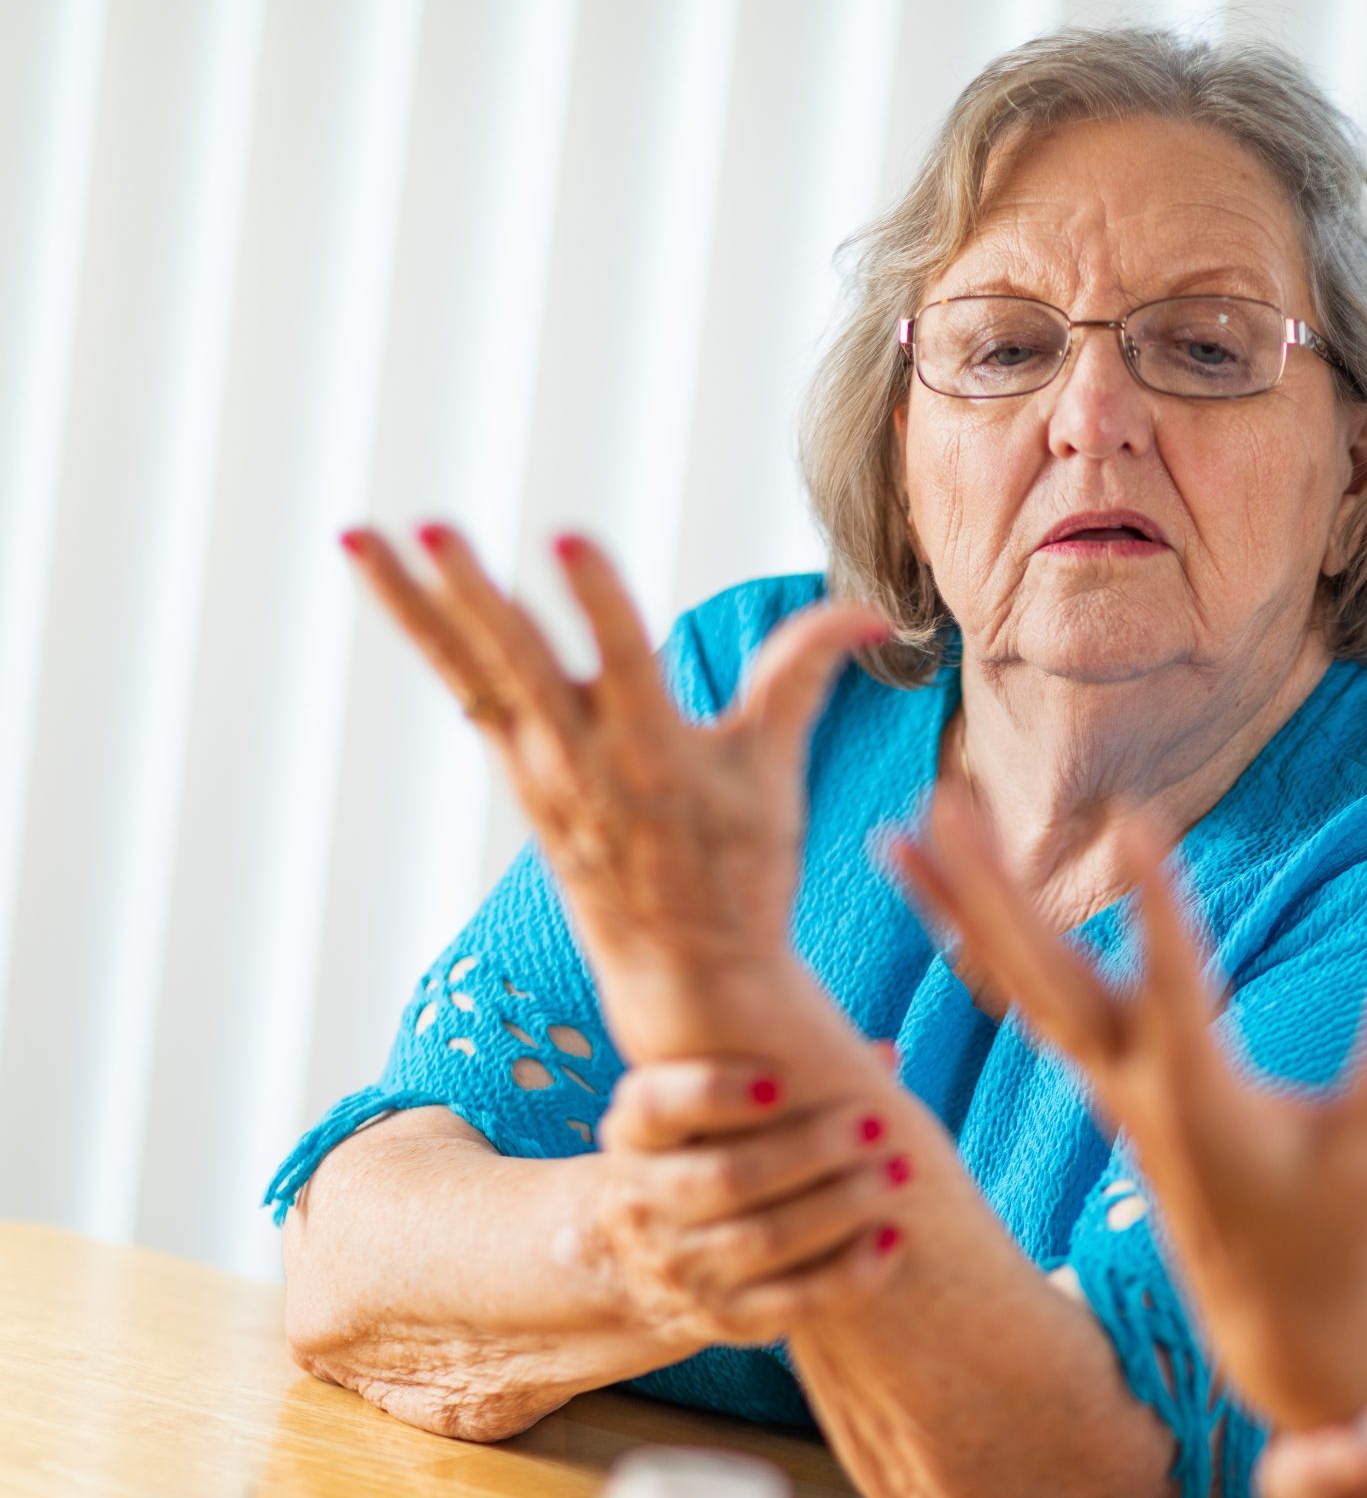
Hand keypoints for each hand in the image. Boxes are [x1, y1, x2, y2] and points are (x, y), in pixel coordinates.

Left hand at [339, 521, 887, 1059]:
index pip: (623, 662)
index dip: (598, 599)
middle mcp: (581, 762)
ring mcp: (538, 768)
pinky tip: (389, 575)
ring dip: (415, 600)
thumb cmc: (742, 870)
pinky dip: (426, 631)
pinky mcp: (518, 770)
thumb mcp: (777, 774)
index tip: (568, 536)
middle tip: (436, 526)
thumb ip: (806, 674)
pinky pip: (464, 686)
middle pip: (517, 663)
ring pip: (469, 668)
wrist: (683, 971)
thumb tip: (875, 613)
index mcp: (653, 757)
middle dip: (474, 594)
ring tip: (361, 532)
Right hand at [589, 1056, 914, 1345]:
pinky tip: (893, 1239)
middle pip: (727, 1177)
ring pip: (764, 1240)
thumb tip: (884, 1055)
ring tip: (900, 1173)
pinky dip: (847, 1274)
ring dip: (841, 1206)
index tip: (780, 1081)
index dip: (713, 1092)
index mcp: (637, 1137)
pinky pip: (791, 1303)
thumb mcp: (709, 1114)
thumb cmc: (708, 1155)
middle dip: (810, 1148)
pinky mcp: (722, 1318)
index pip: (656, 1108)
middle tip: (877, 1124)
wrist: (646, 1265)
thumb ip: (780, 1075)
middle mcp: (643, 1204)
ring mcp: (680, 1269)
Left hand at [889, 783, 1366, 1428]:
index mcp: (1199, 1100)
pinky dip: (979, 948)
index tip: (1136, 817)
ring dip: (961, 909)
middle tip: (941, 805)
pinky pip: (1026, 1003)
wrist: (1277, 1322)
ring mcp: (1109, 1086)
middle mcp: (1133, 1087)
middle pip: (1047, 981)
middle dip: (995, 896)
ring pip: (1017, 985)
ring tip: (900, 829)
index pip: (1173, 986)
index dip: (1158, 904)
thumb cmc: (1335, 1231)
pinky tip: (945, 895)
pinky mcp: (1107, 1084)